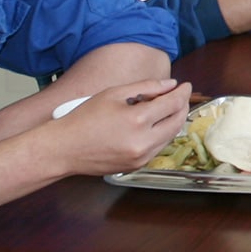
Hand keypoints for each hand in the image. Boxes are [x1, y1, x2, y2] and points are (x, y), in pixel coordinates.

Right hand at [52, 78, 192, 176]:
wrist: (64, 149)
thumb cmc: (84, 118)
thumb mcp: (113, 94)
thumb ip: (146, 87)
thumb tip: (170, 85)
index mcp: (137, 120)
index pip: (173, 104)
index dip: (183, 93)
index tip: (186, 86)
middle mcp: (143, 141)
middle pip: (177, 121)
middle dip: (183, 106)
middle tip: (180, 96)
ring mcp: (141, 157)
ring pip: (170, 136)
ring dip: (174, 121)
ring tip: (168, 108)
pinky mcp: (137, 166)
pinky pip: (158, 148)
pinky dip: (162, 134)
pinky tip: (155, 124)